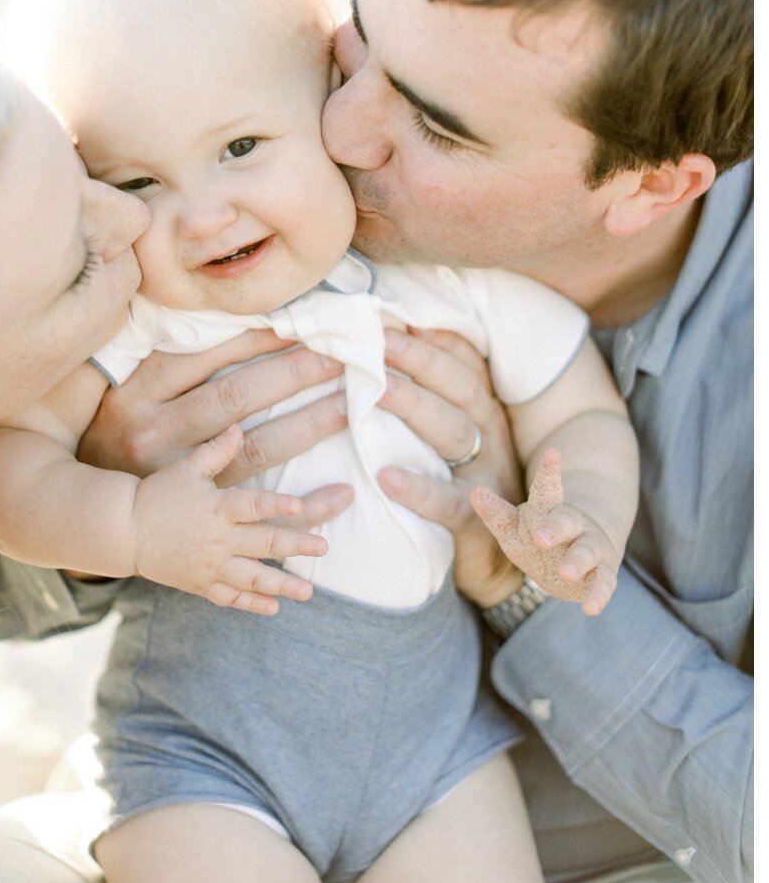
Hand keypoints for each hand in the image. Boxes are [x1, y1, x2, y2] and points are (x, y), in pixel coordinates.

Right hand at [83, 339, 350, 497]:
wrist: (93, 509)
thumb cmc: (116, 434)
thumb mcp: (123, 390)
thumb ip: (165, 358)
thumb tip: (229, 317)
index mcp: (135, 392)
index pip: (203, 353)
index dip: (256, 336)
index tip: (300, 321)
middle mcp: (154, 431)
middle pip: (236, 394)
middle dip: (293, 372)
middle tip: (340, 355)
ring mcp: (179, 475)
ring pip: (256, 446)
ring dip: (309, 424)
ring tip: (348, 403)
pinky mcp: (200, 512)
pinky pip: (261, 502)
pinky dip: (304, 503)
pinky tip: (341, 493)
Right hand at [131, 432, 328, 614]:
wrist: (124, 530)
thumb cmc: (157, 493)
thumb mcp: (185, 468)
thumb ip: (216, 450)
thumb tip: (239, 426)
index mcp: (216, 508)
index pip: (251, 505)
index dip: (275, 505)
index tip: (298, 506)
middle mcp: (217, 539)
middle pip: (263, 544)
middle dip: (296, 546)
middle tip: (324, 547)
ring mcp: (209, 565)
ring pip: (253, 578)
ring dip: (283, 585)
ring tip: (309, 591)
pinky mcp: (199, 584)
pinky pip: (230, 597)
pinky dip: (252, 604)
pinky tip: (275, 608)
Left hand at [377, 327, 519, 601]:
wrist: (508, 568)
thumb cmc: (469, 492)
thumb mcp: (461, 442)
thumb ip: (436, 403)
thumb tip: (396, 351)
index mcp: (485, 414)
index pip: (463, 365)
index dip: (432, 338)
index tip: (396, 314)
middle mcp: (491, 437)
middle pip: (457, 388)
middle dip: (417, 359)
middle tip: (374, 339)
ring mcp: (488, 478)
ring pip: (454, 433)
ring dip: (415, 407)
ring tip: (376, 391)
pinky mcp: (478, 524)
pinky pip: (449, 503)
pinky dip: (419, 489)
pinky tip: (385, 477)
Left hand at [473, 439, 621, 617]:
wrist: (578, 557)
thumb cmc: (538, 538)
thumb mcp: (513, 527)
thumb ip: (496, 512)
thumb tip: (474, 491)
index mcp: (549, 511)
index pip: (547, 490)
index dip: (549, 472)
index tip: (553, 454)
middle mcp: (573, 525)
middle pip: (566, 521)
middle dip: (555, 527)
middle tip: (540, 537)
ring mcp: (589, 549)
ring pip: (587, 551)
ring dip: (578, 561)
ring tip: (566, 572)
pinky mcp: (601, 575)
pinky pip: (603, 584)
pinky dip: (598, 595)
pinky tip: (590, 608)